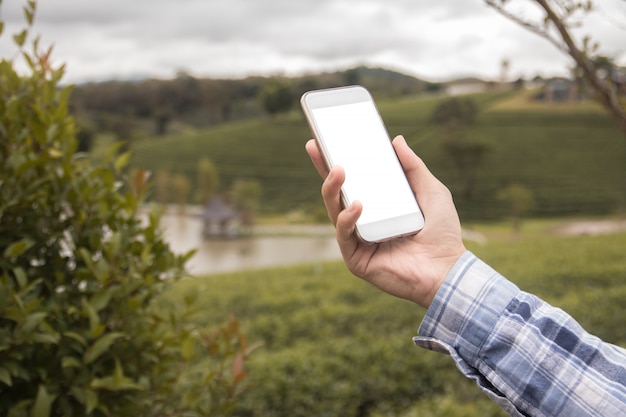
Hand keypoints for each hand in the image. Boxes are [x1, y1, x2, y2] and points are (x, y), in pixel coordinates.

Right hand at [305, 135, 465, 307]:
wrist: (447, 269)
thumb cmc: (442, 234)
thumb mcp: (431, 192)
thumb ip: (414, 167)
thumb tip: (397, 140)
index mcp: (377, 207)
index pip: (351, 182)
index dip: (334, 162)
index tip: (321, 140)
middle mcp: (364, 223)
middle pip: (336, 194)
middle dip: (324, 170)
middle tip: (317, 147)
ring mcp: (358, 241)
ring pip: (335, 212)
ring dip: (332, 190)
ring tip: (339, 171)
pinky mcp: (357, 259)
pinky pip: (344, 236)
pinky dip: (347, 220)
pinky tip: (357, 205)